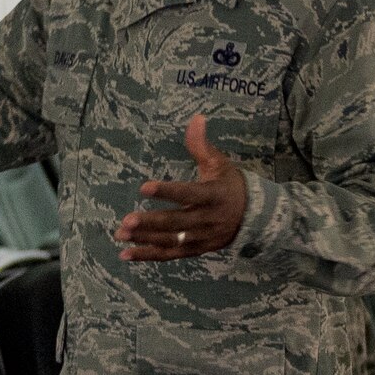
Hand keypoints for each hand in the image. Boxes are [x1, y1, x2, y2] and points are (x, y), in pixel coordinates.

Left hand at [115, 114, 246, 260]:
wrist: (255, 218)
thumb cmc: (231, 186)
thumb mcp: (220, 164)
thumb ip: (202, 145)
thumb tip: (196, 118)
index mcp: (214, 196)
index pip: (189, 194)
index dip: (168, 192)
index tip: (144, 188)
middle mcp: (207, 219)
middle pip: (177, 222)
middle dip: (151, 223)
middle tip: (126, 220)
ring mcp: (201, 238)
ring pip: (172, 241)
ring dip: (145, 239)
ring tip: (120, 234)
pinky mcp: (196, 250)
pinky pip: (171, 255)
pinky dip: (148, 256)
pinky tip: (126, 254)